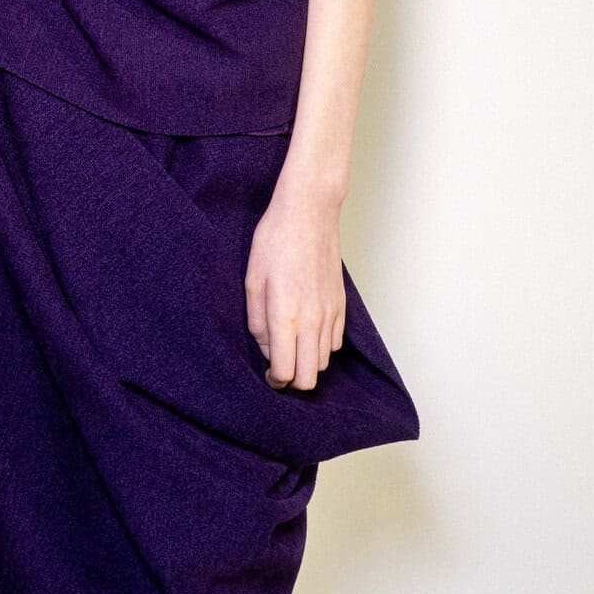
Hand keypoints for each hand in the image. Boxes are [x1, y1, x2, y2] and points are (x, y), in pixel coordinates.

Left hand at [244, 183, 345, 390]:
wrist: (309, 213)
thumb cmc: (275, 241)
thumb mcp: (252, 281)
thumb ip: (257, 322)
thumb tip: (266, 348)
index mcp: (285, 317)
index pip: (286, 372)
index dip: (275, 380)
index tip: (267, 374)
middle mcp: (312, 321)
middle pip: (309, 377)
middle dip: (292, 380)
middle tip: (278, 367)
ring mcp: (331, 313)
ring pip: (324, 362)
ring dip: (307, 362)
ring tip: (291, 347)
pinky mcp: (341, 305)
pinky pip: (335, 342)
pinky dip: (321, 346)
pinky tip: (306, 332)